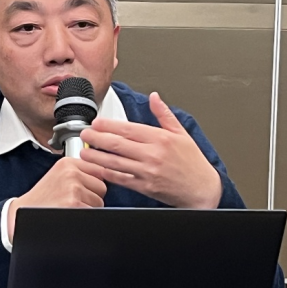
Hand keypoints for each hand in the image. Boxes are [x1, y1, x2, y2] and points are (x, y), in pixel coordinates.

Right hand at [7, 157, 106, 242]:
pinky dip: (85, 217)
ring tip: (70, 207)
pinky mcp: (74, 205)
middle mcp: (71, 173)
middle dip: (92, 196)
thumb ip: (79, 171)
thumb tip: (106, 173)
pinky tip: (70, 214)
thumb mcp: (58, 175)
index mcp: (68, 163)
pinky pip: (93, 213)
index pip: (99, 170)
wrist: (23, 213)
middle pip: (102, 187)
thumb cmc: (42, 197)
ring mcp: (73, 189)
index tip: (87, 188)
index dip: (94, 183)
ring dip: (89, 208)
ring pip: (99, 201)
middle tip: (75, 200)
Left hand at [79, 92, 221, 208]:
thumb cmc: (193, 163)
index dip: (108, 125)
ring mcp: (147, 172)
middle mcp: (152, 155)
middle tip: (84, 134)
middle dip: (96, 138)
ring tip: (84, 151)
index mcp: (160, 139)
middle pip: (117, 144)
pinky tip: (96, 169)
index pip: (128, 129)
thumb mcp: (182, 133)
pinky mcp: (144, 187)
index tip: (96, 122)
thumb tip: (154, 97)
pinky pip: (121, 179)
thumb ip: (164, 114)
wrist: (203, 190)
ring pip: (115, 162)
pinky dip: (106, 173)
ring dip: (96, 156)